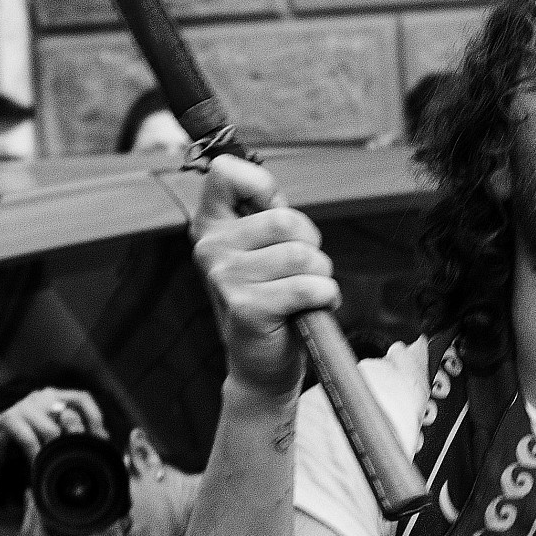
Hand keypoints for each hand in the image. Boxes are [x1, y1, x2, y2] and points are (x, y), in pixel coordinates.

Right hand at [0, 386, 107, 478]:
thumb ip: (71, 437)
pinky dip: (36, 457)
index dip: (94, 416)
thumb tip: (104, 445)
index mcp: (55, 397)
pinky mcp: (8, 419)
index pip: (82, 398)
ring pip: (51, 430)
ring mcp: (25, 406)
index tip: (101, 440)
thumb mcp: (51, 438)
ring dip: (56, 454)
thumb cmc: (25, 443)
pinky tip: (37, 471)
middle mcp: (42, 397)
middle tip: (81, 461)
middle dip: (77, 440)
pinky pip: (29, 440)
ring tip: (58, 472)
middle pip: (69, 414)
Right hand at [191, 154, 340, 403]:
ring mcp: (226, 279)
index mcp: (210, 225)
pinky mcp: (247, 308)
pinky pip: (307, 286)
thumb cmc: (271, 294)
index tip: (273, 211)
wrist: (261, 363)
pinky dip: (326, 295)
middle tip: (302, 267)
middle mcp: (210, 248)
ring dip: (321, 273)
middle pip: (284, 218)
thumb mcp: (261, 246)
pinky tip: (315, 306)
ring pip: (302, 254)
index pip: (226, 172)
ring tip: (307, 290)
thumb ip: (264, 211)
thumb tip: (270, 189)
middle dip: (310, 242)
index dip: (262, 185)